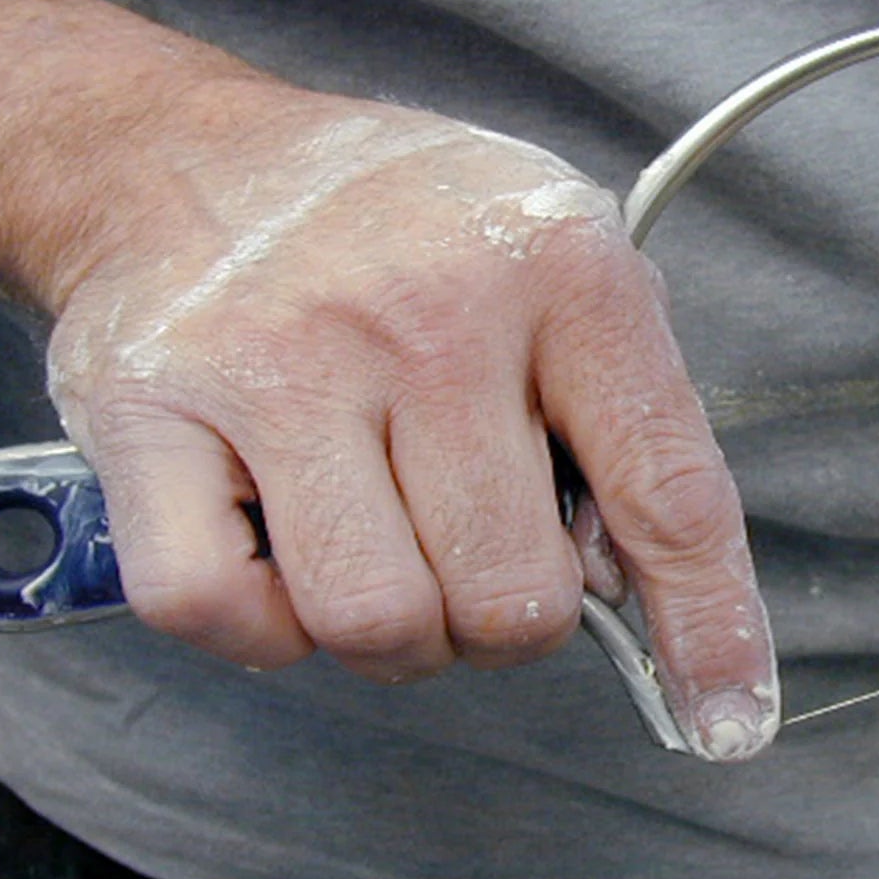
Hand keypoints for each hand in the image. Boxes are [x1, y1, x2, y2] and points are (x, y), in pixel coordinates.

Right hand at [45, 84, 778, 760]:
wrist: (184, 156)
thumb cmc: (400, 234)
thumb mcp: (559, 265)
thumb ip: (624, 417)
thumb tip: (633, 592)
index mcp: (562, 272)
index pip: (668, 493)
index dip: (709, 628)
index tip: (731, 722)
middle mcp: (428, 313)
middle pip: (511, 598)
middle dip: (506, 620)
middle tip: (470, 551)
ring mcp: (280, 363)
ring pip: (378, 622)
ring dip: (392, 631)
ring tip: (378, 547)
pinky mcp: (148, 414)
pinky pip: (222, 612)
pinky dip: (260, 624)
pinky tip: (277, 551)